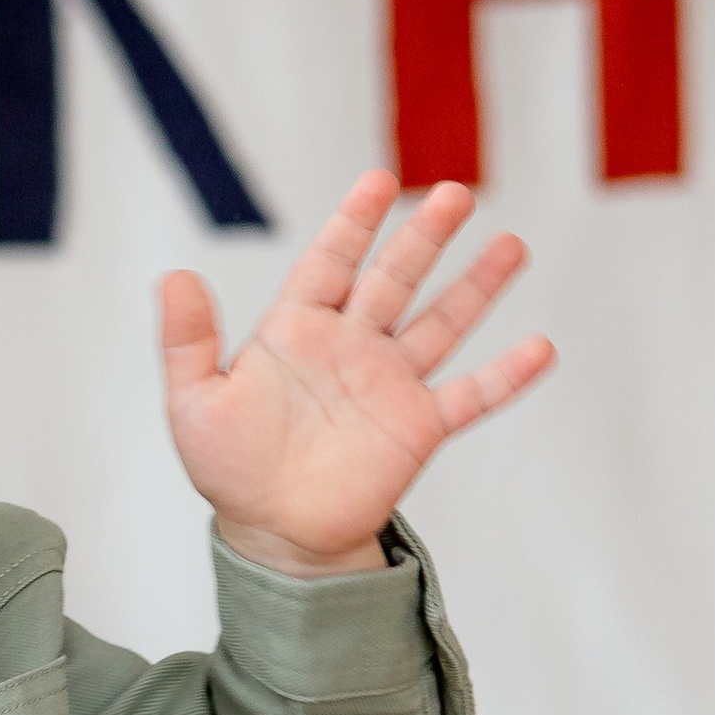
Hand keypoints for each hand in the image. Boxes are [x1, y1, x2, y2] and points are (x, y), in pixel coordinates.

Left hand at [160, 173, 554, 574]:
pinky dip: (506, 375)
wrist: (273, 534)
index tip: (378, 181)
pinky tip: (541, 348)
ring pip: (441, 323)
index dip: (354, 222)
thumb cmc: (230, 467)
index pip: (331, 261)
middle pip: (395, 278)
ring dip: (476, 286)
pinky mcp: (418, 428)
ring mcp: (390, 384)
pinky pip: (470, 396)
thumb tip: (172, 276)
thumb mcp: (194, 402)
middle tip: (455, 193)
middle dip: (424, 236)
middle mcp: (352, 346)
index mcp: (299, 328)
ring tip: (510, 244)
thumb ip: (187, 341)